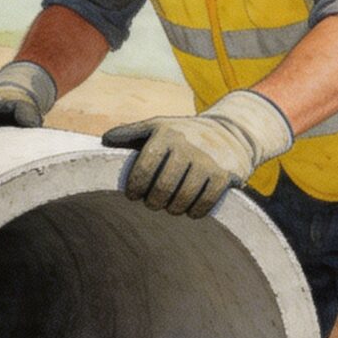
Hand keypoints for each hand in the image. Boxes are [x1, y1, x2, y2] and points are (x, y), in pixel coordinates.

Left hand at [100, 89, 293, 216]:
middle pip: (163, 188)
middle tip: (152, 204)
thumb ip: (131, 133)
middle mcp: (187, 146)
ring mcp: (208, 161)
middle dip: (153, 202)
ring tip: (169, 208)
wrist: (232, 130)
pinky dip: (195, 212)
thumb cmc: (184, 133)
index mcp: (166, 134)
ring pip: (183, 198)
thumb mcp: (158, 126)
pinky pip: (206, 202)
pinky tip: (189, 210)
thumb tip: (104, 141)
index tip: (133, 195)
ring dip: (173, 209)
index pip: (144, 167)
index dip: (135, 187)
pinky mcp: (226, 175)